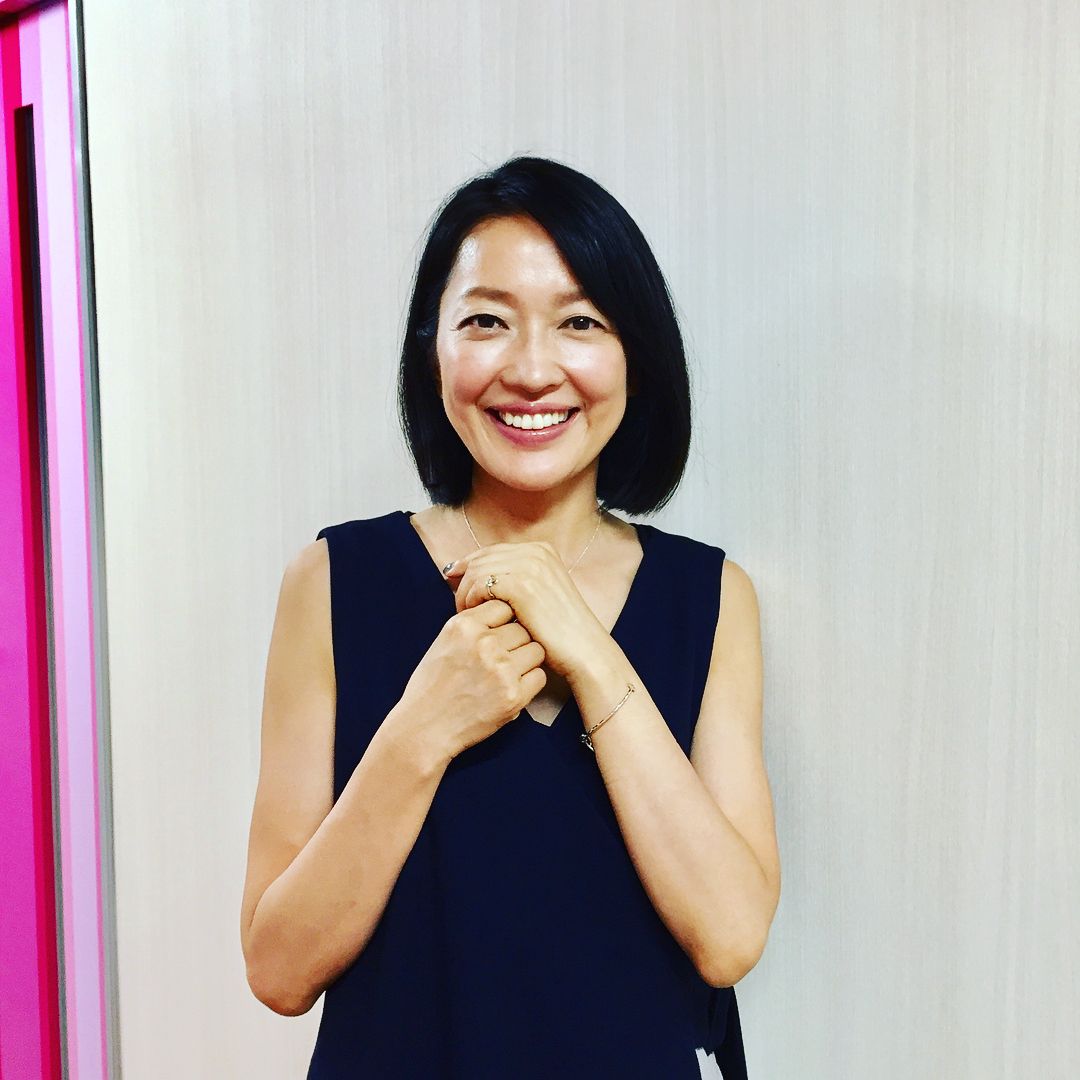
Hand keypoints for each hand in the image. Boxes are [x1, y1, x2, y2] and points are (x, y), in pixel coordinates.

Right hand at [398, 599, 547, 758]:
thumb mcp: (444, 642)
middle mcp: (483, 643)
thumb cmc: (431, 686)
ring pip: (536, 650)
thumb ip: (473, 624)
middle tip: (504, 659)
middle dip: (517, 642)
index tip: (499, 634)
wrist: (423, 729)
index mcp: (463, 626)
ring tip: (509, 673)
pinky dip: (530, 683)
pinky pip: (539, 676)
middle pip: (523, 628)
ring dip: (527, 661)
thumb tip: (507, 609)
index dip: (504, 620)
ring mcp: (501, 670)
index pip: (504, 606)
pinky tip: (512, 689)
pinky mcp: (513, 696)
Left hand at [442, 540, 604, 678]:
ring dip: (465, 593)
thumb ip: (512, 579)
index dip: (469, 566)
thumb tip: (471, 572)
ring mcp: (529, 565)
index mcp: (541, 550)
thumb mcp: (538, 594)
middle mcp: (535, 551)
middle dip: (463, 580)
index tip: (454, 583)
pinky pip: (479, 585)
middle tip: (458, 605)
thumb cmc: (557, 631)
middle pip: (481, 558)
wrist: (583, 650)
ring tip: (466, 615)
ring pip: (476, 571)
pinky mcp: (520, 584)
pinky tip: (473, 618)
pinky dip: (470, 601)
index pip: (491, 551)